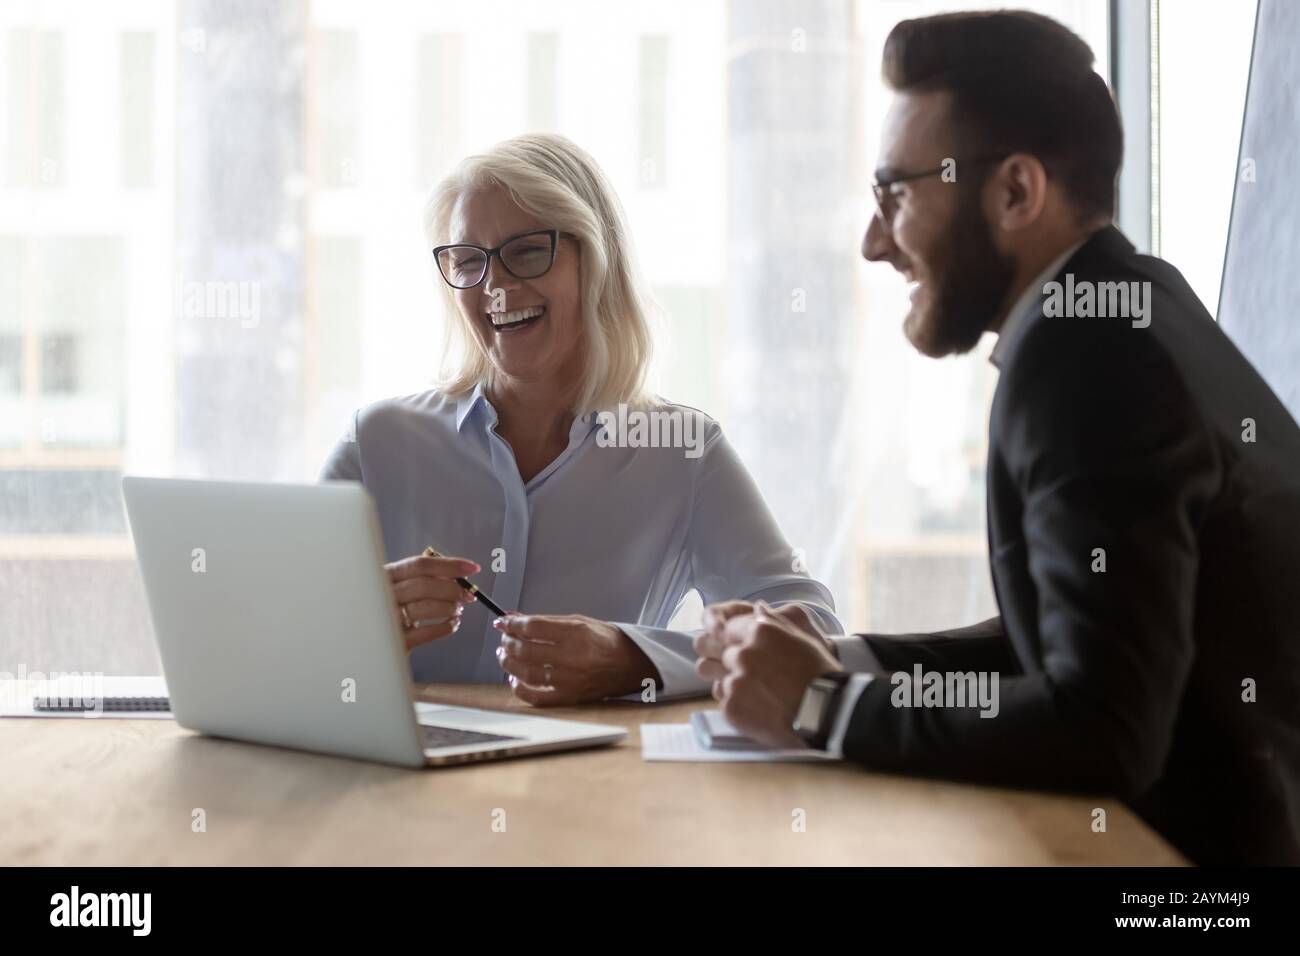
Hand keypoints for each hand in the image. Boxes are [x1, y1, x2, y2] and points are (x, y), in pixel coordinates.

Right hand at [384, 553, 479, 651]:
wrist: (370, 640)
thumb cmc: (390, 608)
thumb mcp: (399, 587)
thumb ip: (422, 578)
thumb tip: (456, 575)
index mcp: (385, 575)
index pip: (419, 565)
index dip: (449, 565)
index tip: (471, 568)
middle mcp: (383, 594)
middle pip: (424, 585)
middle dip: (452, 589)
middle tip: (466, 595)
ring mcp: (387, 618)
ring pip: (425, 607)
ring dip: (449, 607)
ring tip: (457, 609)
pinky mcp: (395, 641)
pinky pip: (427, 633)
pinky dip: (446, 627)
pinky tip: (452, 624)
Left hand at [493, 613, 658, 705]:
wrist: (631, 664)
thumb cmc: (605, 641)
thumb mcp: (578, 622)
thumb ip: (546, 622)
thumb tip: (516, 619)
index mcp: (576, 633)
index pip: (533, 627)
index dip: (512, 624)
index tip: (502, 623)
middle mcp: (572, 657)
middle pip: (525, 649)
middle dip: (508, 642)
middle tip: (504, 638)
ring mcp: (570, 680)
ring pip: (526, 672)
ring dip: (508, 663)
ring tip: (504, 655)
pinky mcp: (569, 697)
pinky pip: (536, 697)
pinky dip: (519, 688)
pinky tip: (514, 678)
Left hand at [695, 602, 841, 747]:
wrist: (827, 713)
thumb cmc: (820, 675)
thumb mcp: (802, 639)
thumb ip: (774, 622)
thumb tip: (758, 608)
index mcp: (759, 632)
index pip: (729, 629)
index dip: (738, 640)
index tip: (749, 651)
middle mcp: (742, 653)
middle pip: (724, 655)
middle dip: (736, 663)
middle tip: (760, 677)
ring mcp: (735, 681)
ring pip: (722, 679)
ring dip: (736, 685)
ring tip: (761, 695)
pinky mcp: (731, 708)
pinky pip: (725, 704)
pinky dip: (739, 708)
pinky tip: (761, 711)